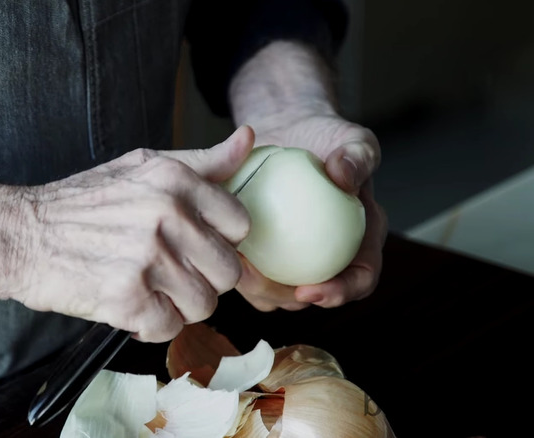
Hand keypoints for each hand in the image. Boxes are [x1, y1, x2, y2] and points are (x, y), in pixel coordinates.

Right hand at [19, 127, 253, 341]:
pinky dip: (149, 325)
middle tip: (168, 274)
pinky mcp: (127, 297)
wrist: (20, 234)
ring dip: (177, 306)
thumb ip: (200, 162)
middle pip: (227, 271)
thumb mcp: (140, 168)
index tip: (195, 246)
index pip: (240, 224)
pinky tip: (128, 306)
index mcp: (175, 180)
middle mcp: (166, 215)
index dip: (219, 241)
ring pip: (203, 304)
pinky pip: (169, 328)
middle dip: (201, 279)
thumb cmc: (80, 204)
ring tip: (146, 289)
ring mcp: (147, 258)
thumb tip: (247, 141)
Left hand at [235, 113, 387, 310]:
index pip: (360, 278)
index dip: (340, 293)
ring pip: (276, 292)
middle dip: (284, 298)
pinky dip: (237, 264)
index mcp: (361, 241)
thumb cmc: (329, 138)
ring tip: (235, 266)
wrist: (292, 131)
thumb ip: (357, 157)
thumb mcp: (354, 140)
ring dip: (254, 287)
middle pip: (312, 295)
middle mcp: (328, 257)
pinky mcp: (264, 252)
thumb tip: (343, 175)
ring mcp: (293, 259)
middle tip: (256, 280)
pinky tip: (221, 247)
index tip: (312, 290)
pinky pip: (251, 269)